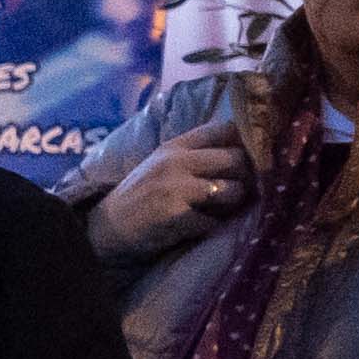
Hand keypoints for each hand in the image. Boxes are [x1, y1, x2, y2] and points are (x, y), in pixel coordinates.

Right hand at [89, 122, 257, 259]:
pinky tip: (197, 229)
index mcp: (175, 146)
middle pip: (238, 159)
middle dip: (247, 178)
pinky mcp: (174, 214)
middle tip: (242, 192)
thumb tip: (245, 154)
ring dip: (232, 205)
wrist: (104, 230)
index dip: (247, 141)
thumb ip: (195, 156)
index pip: (225, 129)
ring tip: (218, 212)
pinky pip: (214, 221)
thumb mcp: (162, 166)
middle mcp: (176, 161)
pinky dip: (210, 228)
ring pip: (232, 190)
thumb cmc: (139, 199)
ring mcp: (174, 187)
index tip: (254, 156)